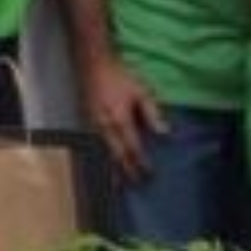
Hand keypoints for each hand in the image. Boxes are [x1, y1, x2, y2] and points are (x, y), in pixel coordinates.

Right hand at [80, 54, 165, 183]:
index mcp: (119, 120)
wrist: (93, 64)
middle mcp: (104, 127)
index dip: (141, 163)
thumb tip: (165, 134)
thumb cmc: (120, 76)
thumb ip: (153, 114)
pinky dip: (99, 159)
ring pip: (102, 154)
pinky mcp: (85, 123)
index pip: (133, 148)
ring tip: (118, 186)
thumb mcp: (142, 92)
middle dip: (127, 172)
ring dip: (111, 170)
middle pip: (116, 156)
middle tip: (137, 185)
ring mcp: (91, 127)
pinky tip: (103, 166)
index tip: (150, 175)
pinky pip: (93, 147)